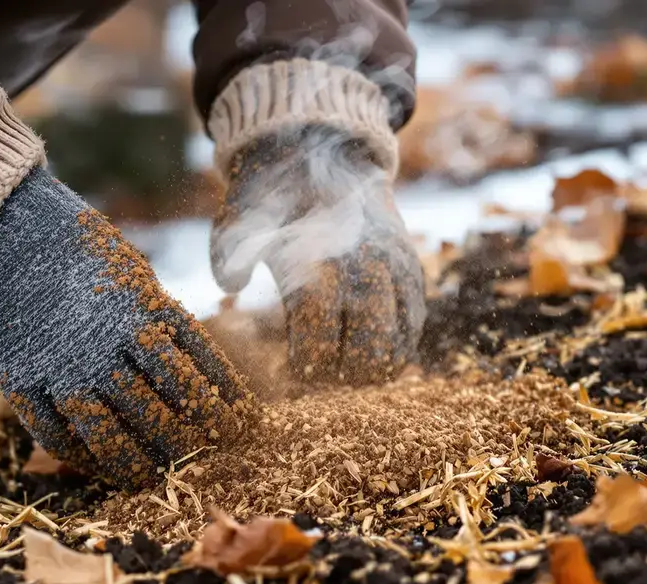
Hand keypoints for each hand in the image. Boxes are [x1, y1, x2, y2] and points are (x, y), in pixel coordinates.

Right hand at [0, 168, 254, 488]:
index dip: (222, 403)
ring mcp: (62, 369)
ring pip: (111, 437)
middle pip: (161, 411)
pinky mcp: (22, 383)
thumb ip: (156, 318)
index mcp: (141, 311)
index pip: (197, 370)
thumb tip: (192, 370)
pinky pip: (58, 437)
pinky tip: (101, 467)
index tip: (240, 424)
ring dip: (139, 463)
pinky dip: (83, 459)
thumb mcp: (129, 270)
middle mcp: (107, 347)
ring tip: (156, 475)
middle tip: (207, 457)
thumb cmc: (71, 244)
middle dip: (191, 441)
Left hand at [211, 125, 425, 384]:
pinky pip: (418, 316)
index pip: (320, 338)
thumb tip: (231, 284)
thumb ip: (228, 251)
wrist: (321, 149)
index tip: (297, 368)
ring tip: (352, 365)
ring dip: (376, 364)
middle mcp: (364, 266)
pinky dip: (402, 341)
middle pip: (368, 349)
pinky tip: (380, 349)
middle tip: (326, 371)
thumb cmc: (271, 197)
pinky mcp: (410, 264)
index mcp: (319, 261)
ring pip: (400, 340)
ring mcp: (394, 266)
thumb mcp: (239, 216)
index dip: (309, 365)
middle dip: (345, 372)